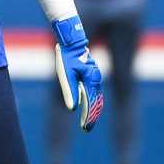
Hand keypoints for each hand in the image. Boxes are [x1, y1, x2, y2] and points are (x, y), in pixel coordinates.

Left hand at [51, 17, 103, 131]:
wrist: (71, 34)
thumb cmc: (67, 52)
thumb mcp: (65, 71)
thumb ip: (70, 89)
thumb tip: (72, 108)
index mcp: (91, 78)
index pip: (93, 103)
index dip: (89, 117)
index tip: (85, 128)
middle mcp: (96, 77)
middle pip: (97, 100)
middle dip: (92, 115)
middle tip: (86, 127)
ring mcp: (95, 74)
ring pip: (97, 95)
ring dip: (93, 108)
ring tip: (88, 120)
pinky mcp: (92, 71)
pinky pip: (95, 88)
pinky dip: (93, 99)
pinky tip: (89, 104)